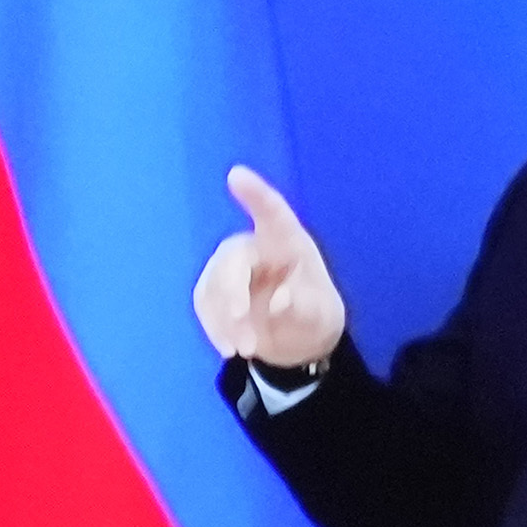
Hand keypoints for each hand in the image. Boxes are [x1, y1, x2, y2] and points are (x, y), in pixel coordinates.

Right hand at [197, 165, 347, 377]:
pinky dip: (215, 328)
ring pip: (213, 285)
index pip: (272, 213)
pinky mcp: (215, 290)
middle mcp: (256, 247)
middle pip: (232, 259)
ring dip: (224, 320)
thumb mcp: (321, 316)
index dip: (254, 194)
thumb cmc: (315, 316)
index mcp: (288, 242)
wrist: (299, 342)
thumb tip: (279, 301)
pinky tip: (230, 348)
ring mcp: (232, 268)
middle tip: (243, 331)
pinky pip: (205, 303)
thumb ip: (304, 306)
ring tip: (247, 350)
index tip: (236, 175)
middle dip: (232, 294)